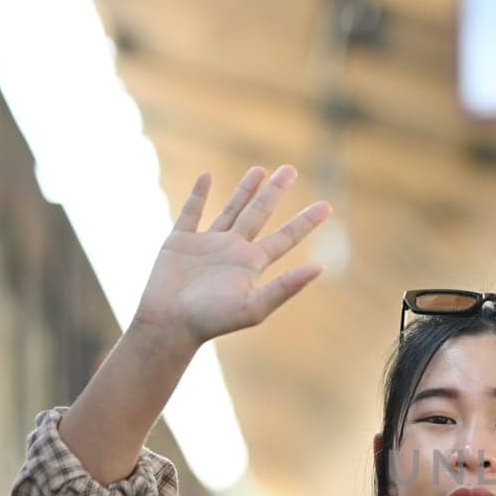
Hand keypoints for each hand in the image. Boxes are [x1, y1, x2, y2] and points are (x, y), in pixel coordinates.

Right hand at [131, 166, 331, 350]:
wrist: (169, 325)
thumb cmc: (212, 320)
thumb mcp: (254, 306)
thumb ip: (285, 287)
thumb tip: (319, 268)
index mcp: (252, 264)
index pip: (286, 237)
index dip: (306, 222)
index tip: (327, 206)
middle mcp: (233, 251)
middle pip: (260, 214)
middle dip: (275, 192)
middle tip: (291, 169)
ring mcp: (207, 244)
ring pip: (231, 209)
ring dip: (245, 190)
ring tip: (260, 170)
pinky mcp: (179, 242)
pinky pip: (191, 212)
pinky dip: (198, 195)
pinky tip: (206, 177)